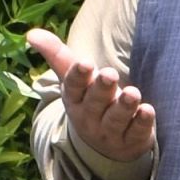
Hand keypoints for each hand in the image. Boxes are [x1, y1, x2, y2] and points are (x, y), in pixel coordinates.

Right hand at [28, 26, 156, 168]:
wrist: (104, 145)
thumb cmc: (89, 101)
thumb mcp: (74, 81)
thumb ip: (57, 56)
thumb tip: (30, 33)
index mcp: (74, 99)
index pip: (73, 87)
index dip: (78, 76)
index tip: (85, 63)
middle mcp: (90, 117)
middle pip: (95, 103)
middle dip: (102, 89)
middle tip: (109, 74)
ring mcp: (110, 132)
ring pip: (116, 119)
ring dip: (124, 106)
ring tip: (133, 93)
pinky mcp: (131, 140)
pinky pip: (136, 132)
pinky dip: (142, 123)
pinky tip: (148, 111)